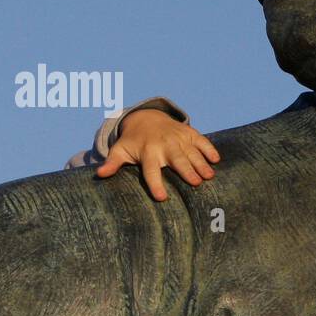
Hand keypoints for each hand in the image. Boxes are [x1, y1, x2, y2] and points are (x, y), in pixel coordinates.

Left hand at [95, 108, 219, 200]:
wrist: (146, 118)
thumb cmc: (133, 142)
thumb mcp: (120, 151)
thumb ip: (112, 163)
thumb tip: (99, 175)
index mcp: (147, 152)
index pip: (151, 171)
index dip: (155, 184)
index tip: (162, 198)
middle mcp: (164, 145)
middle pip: (176, 159)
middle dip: (186, 170)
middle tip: (195, 183)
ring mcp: (178, 138)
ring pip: (191, 151)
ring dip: (200, 163)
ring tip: (209, 176)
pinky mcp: (189, 133)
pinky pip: (201, 140)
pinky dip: (209, 148)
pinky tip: (216, 160)